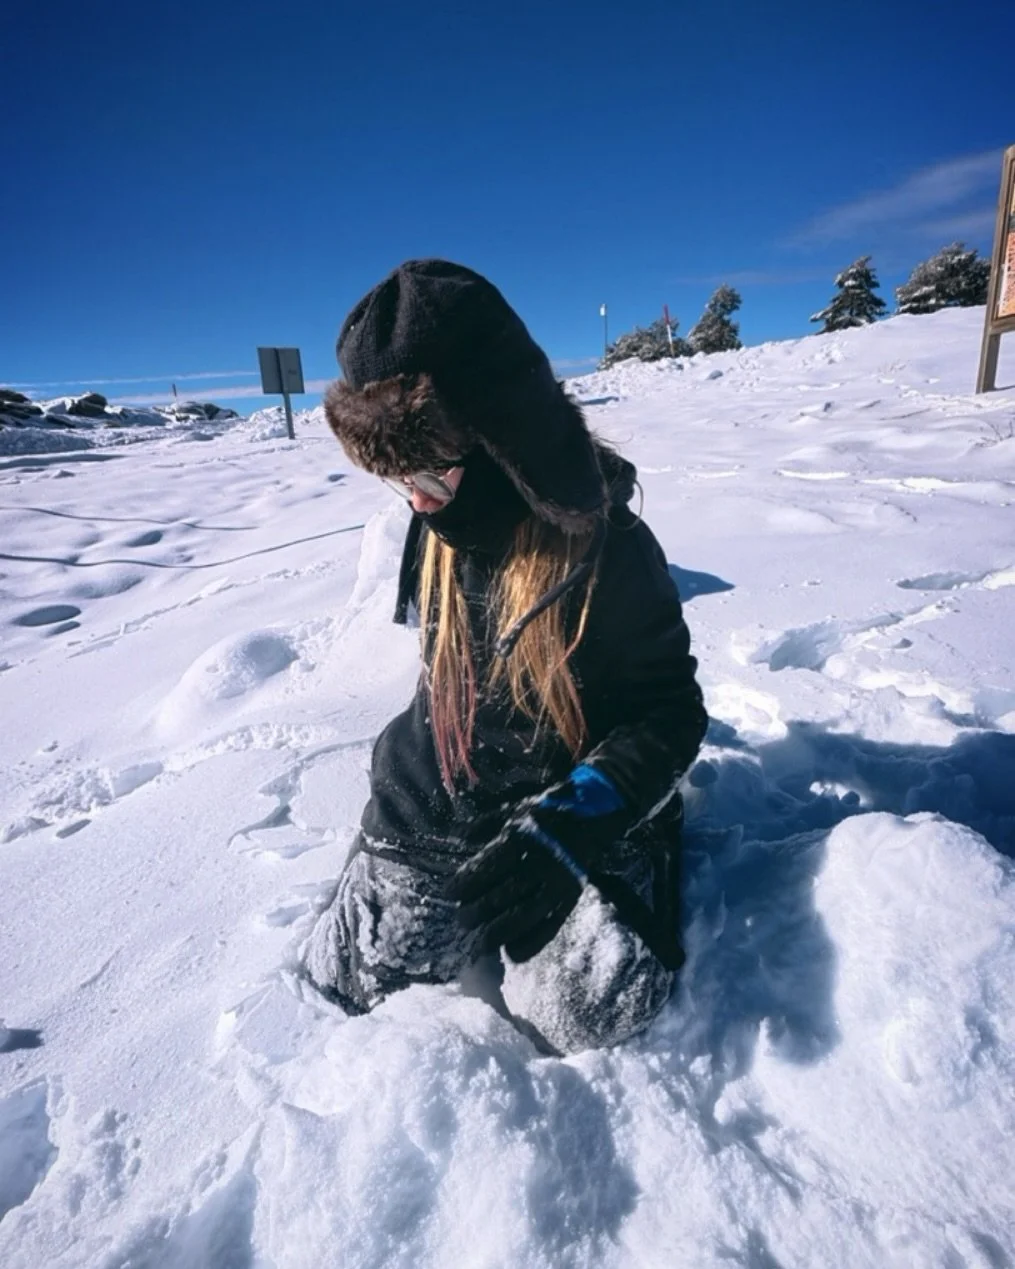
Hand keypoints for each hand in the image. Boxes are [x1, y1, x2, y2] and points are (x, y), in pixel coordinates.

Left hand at [446, 765, 628, 961]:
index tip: (449, 893)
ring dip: (498, 934)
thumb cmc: (545, 813)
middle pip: (500, 897)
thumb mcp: (512, 810)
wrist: (590, 816)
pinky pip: (550, 927)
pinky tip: (512, 952)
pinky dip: (530, 943)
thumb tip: (458, 835)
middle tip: (461, 920)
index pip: (486, 869)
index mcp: (519, 840)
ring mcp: (555, 884)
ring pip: (523, 917)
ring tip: (480, 945)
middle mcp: (536, 864)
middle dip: (476, 913)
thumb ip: (484, 825)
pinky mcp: (569, 898)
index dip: (464, 885)